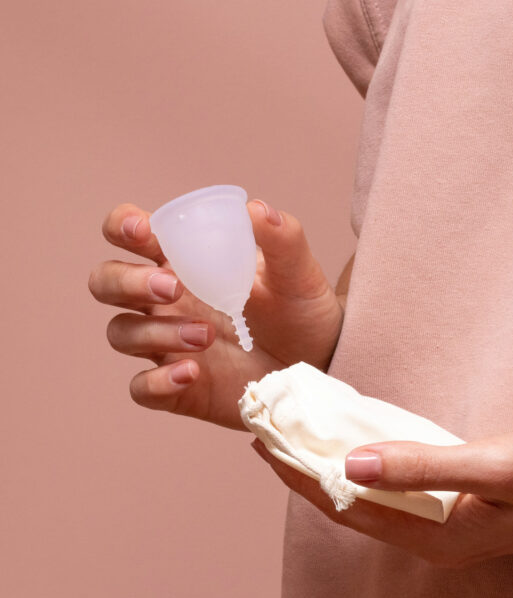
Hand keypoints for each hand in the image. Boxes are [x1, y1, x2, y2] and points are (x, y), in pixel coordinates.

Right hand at [89, 200, 344, 429]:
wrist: (321, 362)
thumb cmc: (300, 310)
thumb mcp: (298, 273)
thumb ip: (282, 239)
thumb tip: (257, 210)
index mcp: (184, 261)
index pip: (129, 235)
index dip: (122, 227)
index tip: (144, 232)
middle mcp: (165, 301)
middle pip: (105, 282)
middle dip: (127, 281)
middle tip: (174, 287)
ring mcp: (167, 344)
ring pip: (121, 333)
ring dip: (155, 331)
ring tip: (207, 334)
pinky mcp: (178, 387)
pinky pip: (142, 387)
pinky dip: (157, 380)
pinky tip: (191, 372)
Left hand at [250, 422, 512, 566]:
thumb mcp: (498, 465)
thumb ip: (425, 466)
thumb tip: (350, 465)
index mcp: (439, 537)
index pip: (348, 506)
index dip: (302, 475)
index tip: (265, 440)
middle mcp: (439, 537)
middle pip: (356, 504)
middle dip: (310, 470)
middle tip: (273, 429)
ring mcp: (454, 522)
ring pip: (378, 494)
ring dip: (340, 464)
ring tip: (306, 430)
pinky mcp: (468, 503)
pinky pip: (406, 484)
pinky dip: (376, 461)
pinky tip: (365, 438)